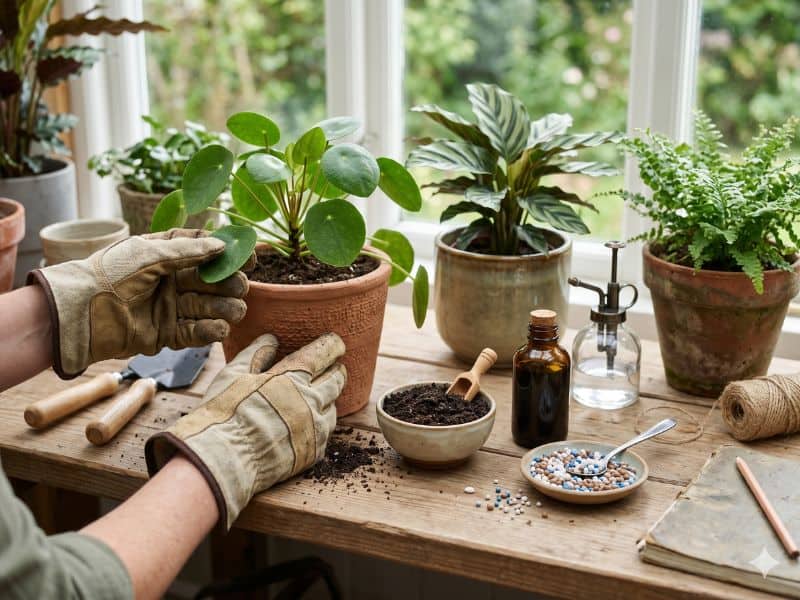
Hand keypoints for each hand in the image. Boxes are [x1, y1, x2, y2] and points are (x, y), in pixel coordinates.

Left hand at [28, 228, 247, 377]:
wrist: (81, 312)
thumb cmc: (109, 274)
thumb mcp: (149, 252)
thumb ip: (188, 250)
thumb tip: (223, 245)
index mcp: (167, 255)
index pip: (207, 252)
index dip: (230, 255)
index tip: (250, 258)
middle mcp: (173, 280)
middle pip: (215, 282)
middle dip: (230, 283)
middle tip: (237, 285)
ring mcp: (172, 308)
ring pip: (212, 307)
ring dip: (226, 308)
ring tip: (232, 309)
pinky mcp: (168, 334)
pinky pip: (198, 332)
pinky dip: (211, 330)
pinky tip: (219, 326)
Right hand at [145, 333, 345, 528]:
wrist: (222, 461)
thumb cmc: (223, 414)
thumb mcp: (233, 375)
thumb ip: (255, 354)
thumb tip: (271, 339)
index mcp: (292, 377)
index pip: (322, 354)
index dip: (332, 346)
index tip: (336, 343)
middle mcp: (310, 401)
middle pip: (336, 380)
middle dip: (336, 371)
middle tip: (334, 367)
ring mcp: (314, 428)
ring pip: (333, 408)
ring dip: (328, 399)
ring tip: (320, 396)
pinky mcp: (313, 453)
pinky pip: (325, 434)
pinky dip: (319, 426)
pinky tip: (309, 424)